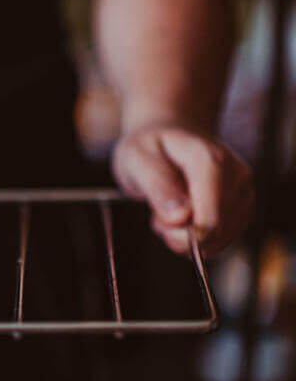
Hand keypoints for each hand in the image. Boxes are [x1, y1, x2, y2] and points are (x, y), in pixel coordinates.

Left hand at [112, 125, 252, 256]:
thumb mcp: (137, 160)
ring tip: (170, 210)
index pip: (210, 217)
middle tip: (158, 213)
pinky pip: (220, 241)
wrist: (170, 138)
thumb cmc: (151, 149)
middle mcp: (237, 175)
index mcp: (211, 160)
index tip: (161, 226)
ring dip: (186, 236)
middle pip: (215, 232)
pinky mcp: (243, 209)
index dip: (185, 236)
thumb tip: (181, 218)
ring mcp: (245, 192)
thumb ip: (157, 187)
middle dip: (180, 234)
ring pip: (218, 241)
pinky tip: (183, 216)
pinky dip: (196, 237)